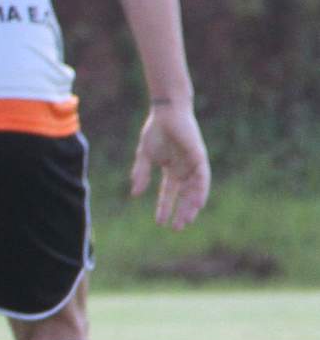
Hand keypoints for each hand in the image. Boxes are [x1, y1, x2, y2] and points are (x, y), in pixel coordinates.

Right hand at [129, 102, 209, 229]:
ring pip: (195, 189)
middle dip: (181, 211)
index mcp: (171, 169)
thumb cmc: (156, 130)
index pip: (169, 193)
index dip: (164, 207)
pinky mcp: (199, 157)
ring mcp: (193, 164)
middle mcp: (184, 169)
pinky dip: (201, 190)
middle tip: (177, 228)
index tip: (159, 223)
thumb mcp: (144, 155)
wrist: (166, 112)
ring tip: (187, 220)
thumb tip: (135, 194)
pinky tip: (198, 203)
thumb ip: (141, 174)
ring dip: (191, 205)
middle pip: (184, 195)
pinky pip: (203, 177)